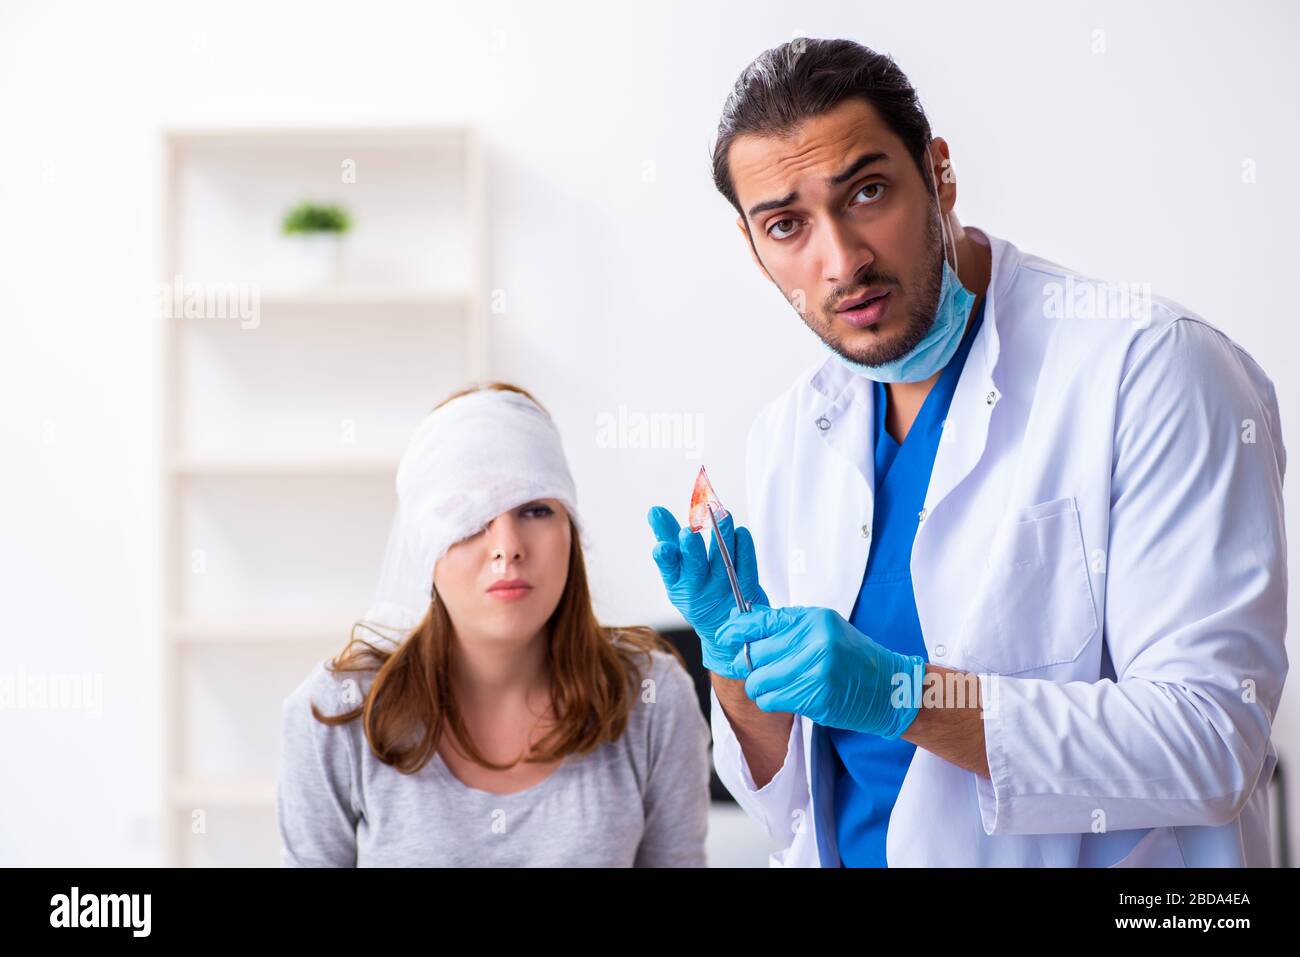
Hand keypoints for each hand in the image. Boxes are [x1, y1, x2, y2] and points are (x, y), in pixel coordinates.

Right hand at [647, 505, 768, 679]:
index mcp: (677, 583)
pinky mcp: (745, 591)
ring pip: (723, 563)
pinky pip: (746, 569)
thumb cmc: (698, 587)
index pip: (668, 567)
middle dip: (691, 549)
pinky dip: (745, 549)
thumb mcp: (678, 566)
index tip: (663, 547)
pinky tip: (741, 533)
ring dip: (722, 538)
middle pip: (695, 567)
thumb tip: (655, 511)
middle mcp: (698, 588)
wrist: (724, 624)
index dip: (665, 558)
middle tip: (689, 533)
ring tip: (723, 516)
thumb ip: (668, 536)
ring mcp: (722, 591)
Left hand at [714, 605, 925, 738]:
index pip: (762, 620)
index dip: (736, 629)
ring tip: (773, 685)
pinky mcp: (816, 697)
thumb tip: (742, 620)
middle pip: (755, 653)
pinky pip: (771, 700)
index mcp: (814, 619)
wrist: (890, 687)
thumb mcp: (824, 629)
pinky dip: (770, 701)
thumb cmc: (853, 657)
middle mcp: (815, 641)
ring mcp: (816, 670)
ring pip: (758, 680)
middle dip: (748, 664)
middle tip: (755, 668)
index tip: (724, 636)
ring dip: (758, 686)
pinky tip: (784, 696)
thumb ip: (787, 626)